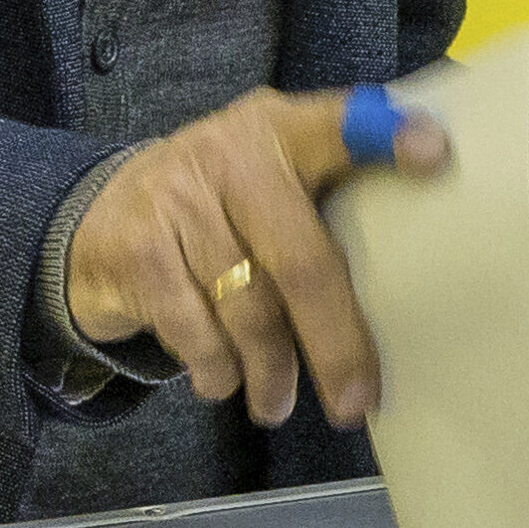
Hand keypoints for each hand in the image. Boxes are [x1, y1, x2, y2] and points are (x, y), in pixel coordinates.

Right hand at [62, 85, 450, 428]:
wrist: (94, 219)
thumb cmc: (217, 210)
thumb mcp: (267, 179)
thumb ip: (327, 198)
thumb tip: (418, 281)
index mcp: (281, 130)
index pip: (339, 124)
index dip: (385, 138)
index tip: (434, 156)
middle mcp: (230, 155)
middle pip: (303, 261)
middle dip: (335, 344)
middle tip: (356, 403)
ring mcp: (178, 201)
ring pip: (249, 310)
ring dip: (270, 371)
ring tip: (277, 402)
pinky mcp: (138, 250)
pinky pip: (196, 331)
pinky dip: (216, 368)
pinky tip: (222, 379)